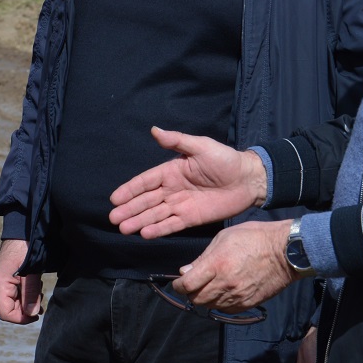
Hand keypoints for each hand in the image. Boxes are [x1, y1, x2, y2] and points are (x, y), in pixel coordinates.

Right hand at [0, 238, 42, 323]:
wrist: (21, 229)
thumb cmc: (25, 248)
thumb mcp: (31, 271)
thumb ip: (30, 293)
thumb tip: (31, 314)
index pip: (6, 313)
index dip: (21, 318)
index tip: (37, 314)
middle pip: (9, 309)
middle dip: (26, 310)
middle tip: (40, 301)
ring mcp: (1, 282)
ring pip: (13, 303)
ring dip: (27, 302)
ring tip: (39, 292)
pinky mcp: (7, 278)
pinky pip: (15, 294)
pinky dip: (26, 295)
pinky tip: (35, 287)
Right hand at [108, 127, 265, 237]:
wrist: (248, 179)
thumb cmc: (225, 160)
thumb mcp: (201, 146)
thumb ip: (177, 140)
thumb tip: (153, 130)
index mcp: (172, 171)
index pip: (146, 181)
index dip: (130, 189)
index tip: (114, 198)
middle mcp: (172, 189)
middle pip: (147, 201)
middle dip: (129, 209)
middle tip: (113, 218)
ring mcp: (181, 205)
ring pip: (155, 214)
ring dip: (139, 221)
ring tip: (123, 228)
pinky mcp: (192, 218)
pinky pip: (172, 224)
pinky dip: (158, 229)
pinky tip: (145, 233)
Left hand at [174, 220, 296, 312]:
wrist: (285, 252)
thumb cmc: (254, 237)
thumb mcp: (224, 238)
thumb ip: (203, 257)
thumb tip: (186, 271)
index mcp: (217, 265)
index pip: (187, 285)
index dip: (178, 286)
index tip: (178, 282)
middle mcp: (225, 284)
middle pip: (196, 299)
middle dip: (190, 293)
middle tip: (192, 285)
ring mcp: (237, 296)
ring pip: (210, 306)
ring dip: (204, 299)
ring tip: (208, 287)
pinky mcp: (248, 303)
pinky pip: (226, 310)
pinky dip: (219, 304)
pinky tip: (222, 293)